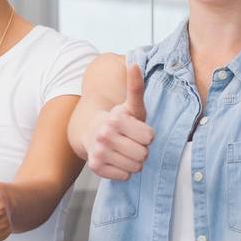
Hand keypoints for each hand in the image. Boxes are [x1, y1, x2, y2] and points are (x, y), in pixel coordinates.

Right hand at [86, 63, 154, 180]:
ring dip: (134, 161)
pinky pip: (124, 176)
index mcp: (116, 119)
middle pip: (143, 154)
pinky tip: (117, 160)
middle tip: (131, 143)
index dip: (147, 135)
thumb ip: (136, 87)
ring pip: (135, 167)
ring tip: (125, 151)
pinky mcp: (95, 167)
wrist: (90, 132)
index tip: (137, 131)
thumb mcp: (131, 105)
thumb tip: (134, 63)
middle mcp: (104, 135)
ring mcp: (99, 152)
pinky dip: (124, 171)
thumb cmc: (118, 120)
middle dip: (142, 150)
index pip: (149, 138)